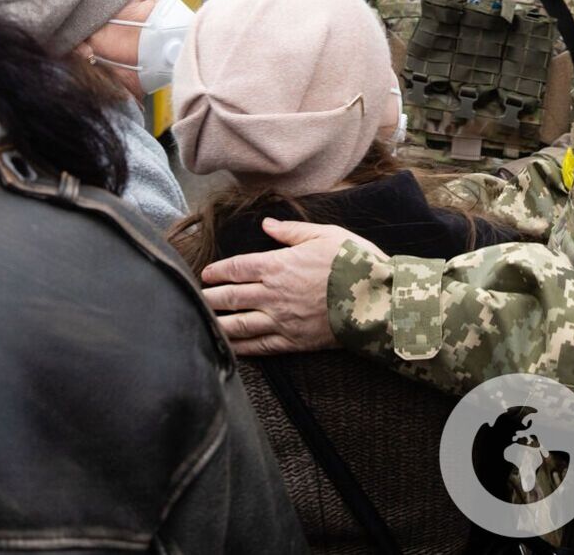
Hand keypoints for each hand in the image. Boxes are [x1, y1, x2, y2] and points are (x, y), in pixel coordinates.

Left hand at [199, 218, 359, 355]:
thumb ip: (291, 232)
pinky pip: (260, 346)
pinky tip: (229, 347)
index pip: (236, 268)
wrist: (379, 302)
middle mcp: (274, 295)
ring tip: (201, 323)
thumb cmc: (355, 263)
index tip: (205, 274)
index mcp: (279, 266)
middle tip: (193, 299)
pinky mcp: (294, 342)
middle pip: (230, 297)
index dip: (217, 272)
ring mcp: (282, 321)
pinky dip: (241, 348)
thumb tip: (266, 225)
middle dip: (209, 298)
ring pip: (239, 325)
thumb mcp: (326, 235)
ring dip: (217, 324)